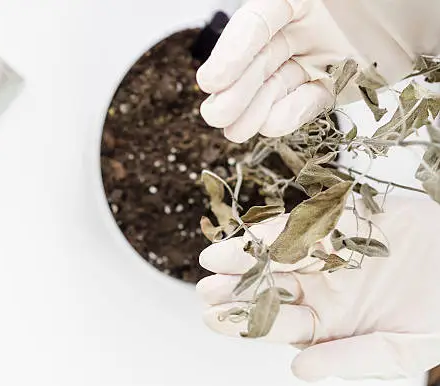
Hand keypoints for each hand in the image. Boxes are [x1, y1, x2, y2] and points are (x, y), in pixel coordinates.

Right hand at [196, 0, 438, 142]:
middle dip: (235, 90)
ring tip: (235, 131)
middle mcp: (304, 26)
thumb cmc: (405, 2)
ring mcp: (318, 55)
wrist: (434, 21)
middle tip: (216, 115)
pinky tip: (274, 123)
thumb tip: (255, 33)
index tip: (211, 82)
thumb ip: (294, 7)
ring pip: (275, 85)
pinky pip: (307, 100)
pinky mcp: (335, 82)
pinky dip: (290, 114)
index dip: (231, 52)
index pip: (256, 22)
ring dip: (254, 110)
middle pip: (259, 60)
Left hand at [196, 196, 439, 380]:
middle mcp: (322, 287)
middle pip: (269, 287)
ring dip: (246, 257)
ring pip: (278, 255)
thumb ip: (352, 359)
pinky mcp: (343, 222)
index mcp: (328, 321)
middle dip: (236, 290)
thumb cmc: (438, 316)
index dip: (245, 322)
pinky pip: (306, 225)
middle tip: (204, 291)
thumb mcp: (400, 349)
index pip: (278, 323)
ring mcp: (329, 254)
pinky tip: (250, 235)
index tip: (213, 320)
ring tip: (212, 261)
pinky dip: (279, 230)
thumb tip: (299, 370)